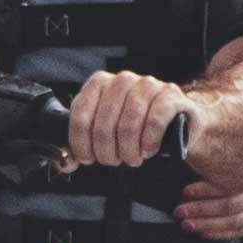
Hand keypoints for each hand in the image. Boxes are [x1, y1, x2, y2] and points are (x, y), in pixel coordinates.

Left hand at [64, 69, 193, 171]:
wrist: (178, 122)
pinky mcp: (170, 97)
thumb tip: (65, 162)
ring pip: (128, 125)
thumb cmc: (137, 127)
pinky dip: (148, 142)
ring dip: (128, 150)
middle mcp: (122, 80)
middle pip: (104, 124)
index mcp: (100, 83)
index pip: (80, 115)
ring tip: (132, 158)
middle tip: (114, 161)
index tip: (88, 158)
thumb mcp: (105, 133)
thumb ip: (82, 145)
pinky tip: (148, 150)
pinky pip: (154, 122)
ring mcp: (148, 85)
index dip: (80, 143)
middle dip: (107, 152)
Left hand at [175, 174, 242, 240]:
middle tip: (181, 211)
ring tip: (188, 224)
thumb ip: (223, 170)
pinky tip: (204, 233)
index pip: (228, 185)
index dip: (205, 190)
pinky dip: (219, 234)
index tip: (185, 192)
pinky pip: (238, 232)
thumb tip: (193, 170)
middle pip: (229, 206)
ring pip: (232, 222)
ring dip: (207, 224)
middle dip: (201, 209)